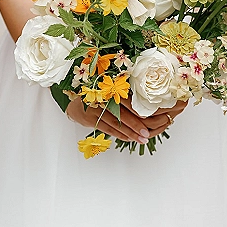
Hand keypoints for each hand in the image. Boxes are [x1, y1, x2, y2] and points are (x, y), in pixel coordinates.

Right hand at [66, 96, 186, 142]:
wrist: (76, 103)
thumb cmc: (98, 96)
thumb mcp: (110, 89)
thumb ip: (124, 93)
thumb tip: (146, 103)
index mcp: (110, 87)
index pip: (127, 100)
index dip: (138, 109)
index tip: (150, 117)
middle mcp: (102, 97)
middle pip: (122, 113)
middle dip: (136, 125)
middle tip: (147, 133)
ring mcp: (95, 108)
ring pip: (116, 123)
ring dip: (130, 133)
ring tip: (142, 139)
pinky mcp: (90, 119)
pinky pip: (108, 129)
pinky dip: (120, 134)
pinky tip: (129, 138)